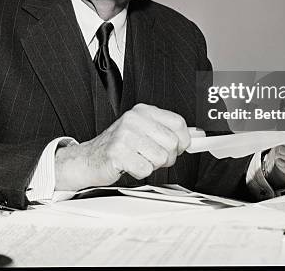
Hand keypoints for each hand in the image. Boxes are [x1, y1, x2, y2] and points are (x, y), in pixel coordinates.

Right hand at [54, 103, 189, 190]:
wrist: (89, 159)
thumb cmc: (119, 146)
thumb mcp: (143, 131)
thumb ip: (167, 132)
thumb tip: (195, 137)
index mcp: (143, 111)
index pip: (178, 123)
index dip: (183, 140)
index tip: (178, 147)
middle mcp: (134, 119)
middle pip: (171, 143)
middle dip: (166, 157)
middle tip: (150, 156)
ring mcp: (125, 135)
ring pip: (160, 158)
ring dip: (151, 165)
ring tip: (137, 159)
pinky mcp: (118, 152)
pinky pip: (145, 169)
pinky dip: (139, 172)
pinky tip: (129, 165)